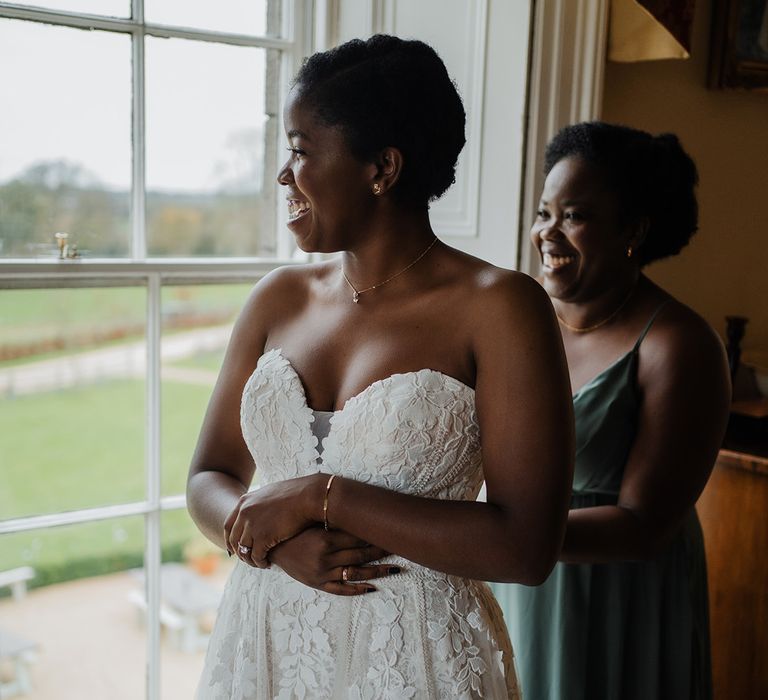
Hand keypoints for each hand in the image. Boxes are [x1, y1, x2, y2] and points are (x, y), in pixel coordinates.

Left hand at [224, 474, 322, 567]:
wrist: (308, 496)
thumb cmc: (296, 493)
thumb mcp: (271, 493)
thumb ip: (260, 502)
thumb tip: (260, 509)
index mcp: (245, 502)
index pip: (228, 525)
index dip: (229, 539)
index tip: (233, 548)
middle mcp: (244, 513)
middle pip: (234, 539)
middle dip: (239, 552)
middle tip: (247, 559)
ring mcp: (252, 525)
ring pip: (244, 550)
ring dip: (250, 559)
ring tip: (259, 563)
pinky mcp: (263, 537)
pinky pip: (256, 556)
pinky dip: (260, 562)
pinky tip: (267, 564)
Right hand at [270, 527, 399, 594]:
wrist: (272, 547)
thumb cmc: (295, 529)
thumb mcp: (314, 521)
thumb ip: (335, 519)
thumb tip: (359, 510)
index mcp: (326, 539)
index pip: (359, 538)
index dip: (376, 536)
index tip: (391, 533)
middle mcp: (326, 557)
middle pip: (361, 555)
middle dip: (382, 552)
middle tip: (399, 547)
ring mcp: (322, 573)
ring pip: (356, 573)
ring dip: (377, 571)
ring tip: (394, 568)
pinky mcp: (318, 584)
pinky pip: (341, 589)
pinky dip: (357, 589)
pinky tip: (372, 587)